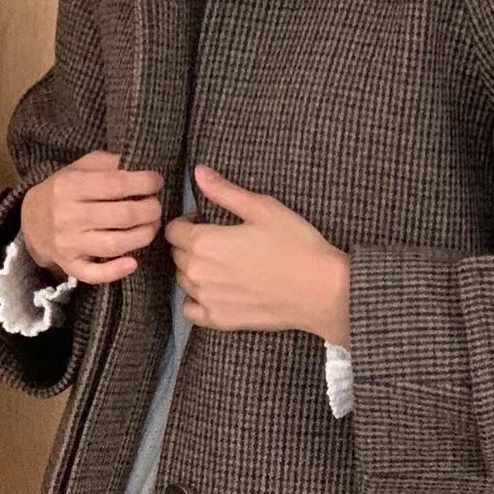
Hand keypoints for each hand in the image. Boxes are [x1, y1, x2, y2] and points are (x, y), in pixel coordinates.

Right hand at [20, 151, 164, 284]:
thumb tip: (137, 165)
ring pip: (115, 245)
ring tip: (152, 227)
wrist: (31, 220)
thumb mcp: (78, 168)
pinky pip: (94, 274)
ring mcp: (68, 243)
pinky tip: (133, 263)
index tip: (156, 182)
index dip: (144, 183)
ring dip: (143, 236)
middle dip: (149, 210)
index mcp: (70, 186)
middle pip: (122, 215)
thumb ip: (106, 164)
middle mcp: (68, 215)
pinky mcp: (70, 265)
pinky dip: (116, 271)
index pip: (116, 184)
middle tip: (156, 207)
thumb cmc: (63, 191)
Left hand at [164, 165, 349, 344]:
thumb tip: (199, 172)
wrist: (320, 290)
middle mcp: (198, 272)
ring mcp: (207, 299)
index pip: (173, 230)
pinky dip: (196, 300)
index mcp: (204, 242)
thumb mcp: (263, 208)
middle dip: (191, 245)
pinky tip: (215, 292)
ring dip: (194, 271)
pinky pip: (191, 310)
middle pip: (177, 255)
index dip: (188, 222)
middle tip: (219, 243)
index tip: (206, 221)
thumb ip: (225, 192)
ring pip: (183, 281)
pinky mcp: (220, 320)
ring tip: (221, 266)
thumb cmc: (296, 245)